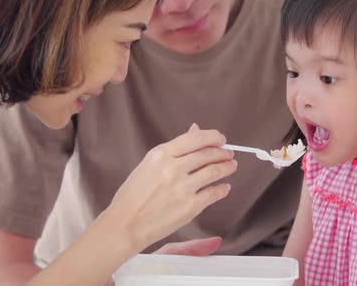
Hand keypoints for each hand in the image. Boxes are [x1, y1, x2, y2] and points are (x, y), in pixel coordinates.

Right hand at [107, 124, 236, 252]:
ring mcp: (182, 188)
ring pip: (214, 171)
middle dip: (222, 152)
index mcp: (160, 154)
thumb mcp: (149, 165)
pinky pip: (213, 193)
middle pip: (207, 154)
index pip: (194, 138)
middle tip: (228, 153)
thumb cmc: (133, 195)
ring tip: (231, 166)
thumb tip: (195, 130)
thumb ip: (174, 149)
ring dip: (226, 167)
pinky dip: (222, 189)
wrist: (125, 224)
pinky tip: (225, 187)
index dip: (212, 137)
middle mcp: (173, 168)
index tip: (220, 138)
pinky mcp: (190, 207)